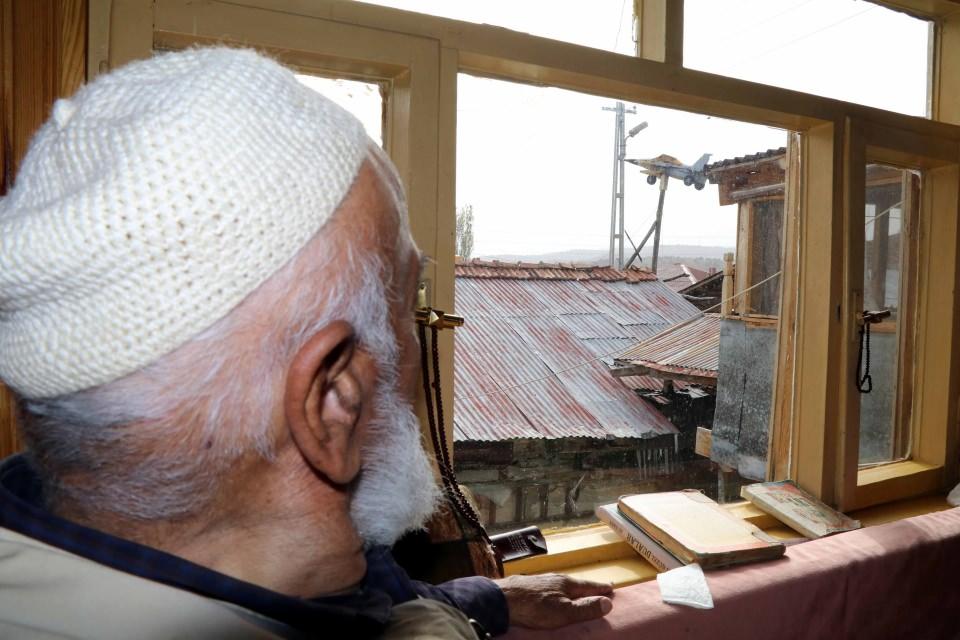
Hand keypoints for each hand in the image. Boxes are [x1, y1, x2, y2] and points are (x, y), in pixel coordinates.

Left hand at [493, 573, 613, 628]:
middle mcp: (555, 578)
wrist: (503, 598)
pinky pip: (550, 587)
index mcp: (567, 584)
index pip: (589, 586)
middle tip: (598, 588)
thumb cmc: (536, 607)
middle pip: (576, 583)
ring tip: (578, 591)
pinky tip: (553, 594)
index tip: (611, 587)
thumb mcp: (565, 612)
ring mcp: (541, 580)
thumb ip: (585, 608)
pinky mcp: (529, 585)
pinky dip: (558, 591)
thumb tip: (608, 603)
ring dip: (572, 589)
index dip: (601, 588)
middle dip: (588, 587)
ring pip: (562, 584)